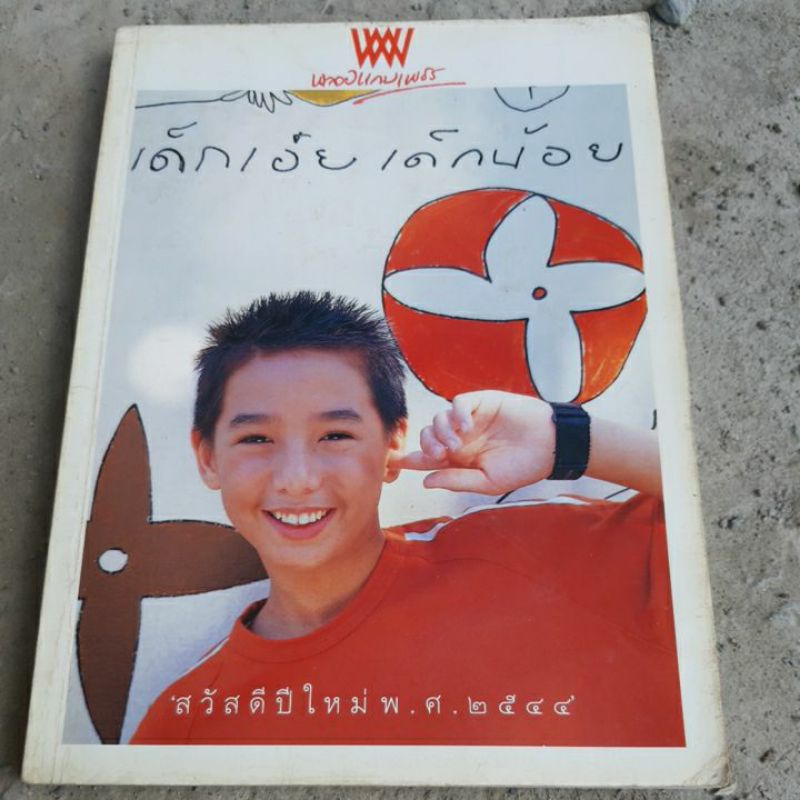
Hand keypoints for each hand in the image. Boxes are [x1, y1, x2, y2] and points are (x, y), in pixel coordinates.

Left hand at [390, 391, 555, 493]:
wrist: (551, 446)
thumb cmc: (523, 467)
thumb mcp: (488, 482)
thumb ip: (457, 480)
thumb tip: (426, 482)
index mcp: (459, 459)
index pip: (427, 458)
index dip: (411, 460)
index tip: (395, 462)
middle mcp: (460, 438)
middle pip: (428, 437)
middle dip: (426, 446)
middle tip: (439, 455)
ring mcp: (469, 419)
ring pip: (438, 419)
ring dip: (441, 432)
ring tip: (456, 445)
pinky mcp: (481, 402)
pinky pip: (458, 403)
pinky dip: (457, 414)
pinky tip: (467, 427)